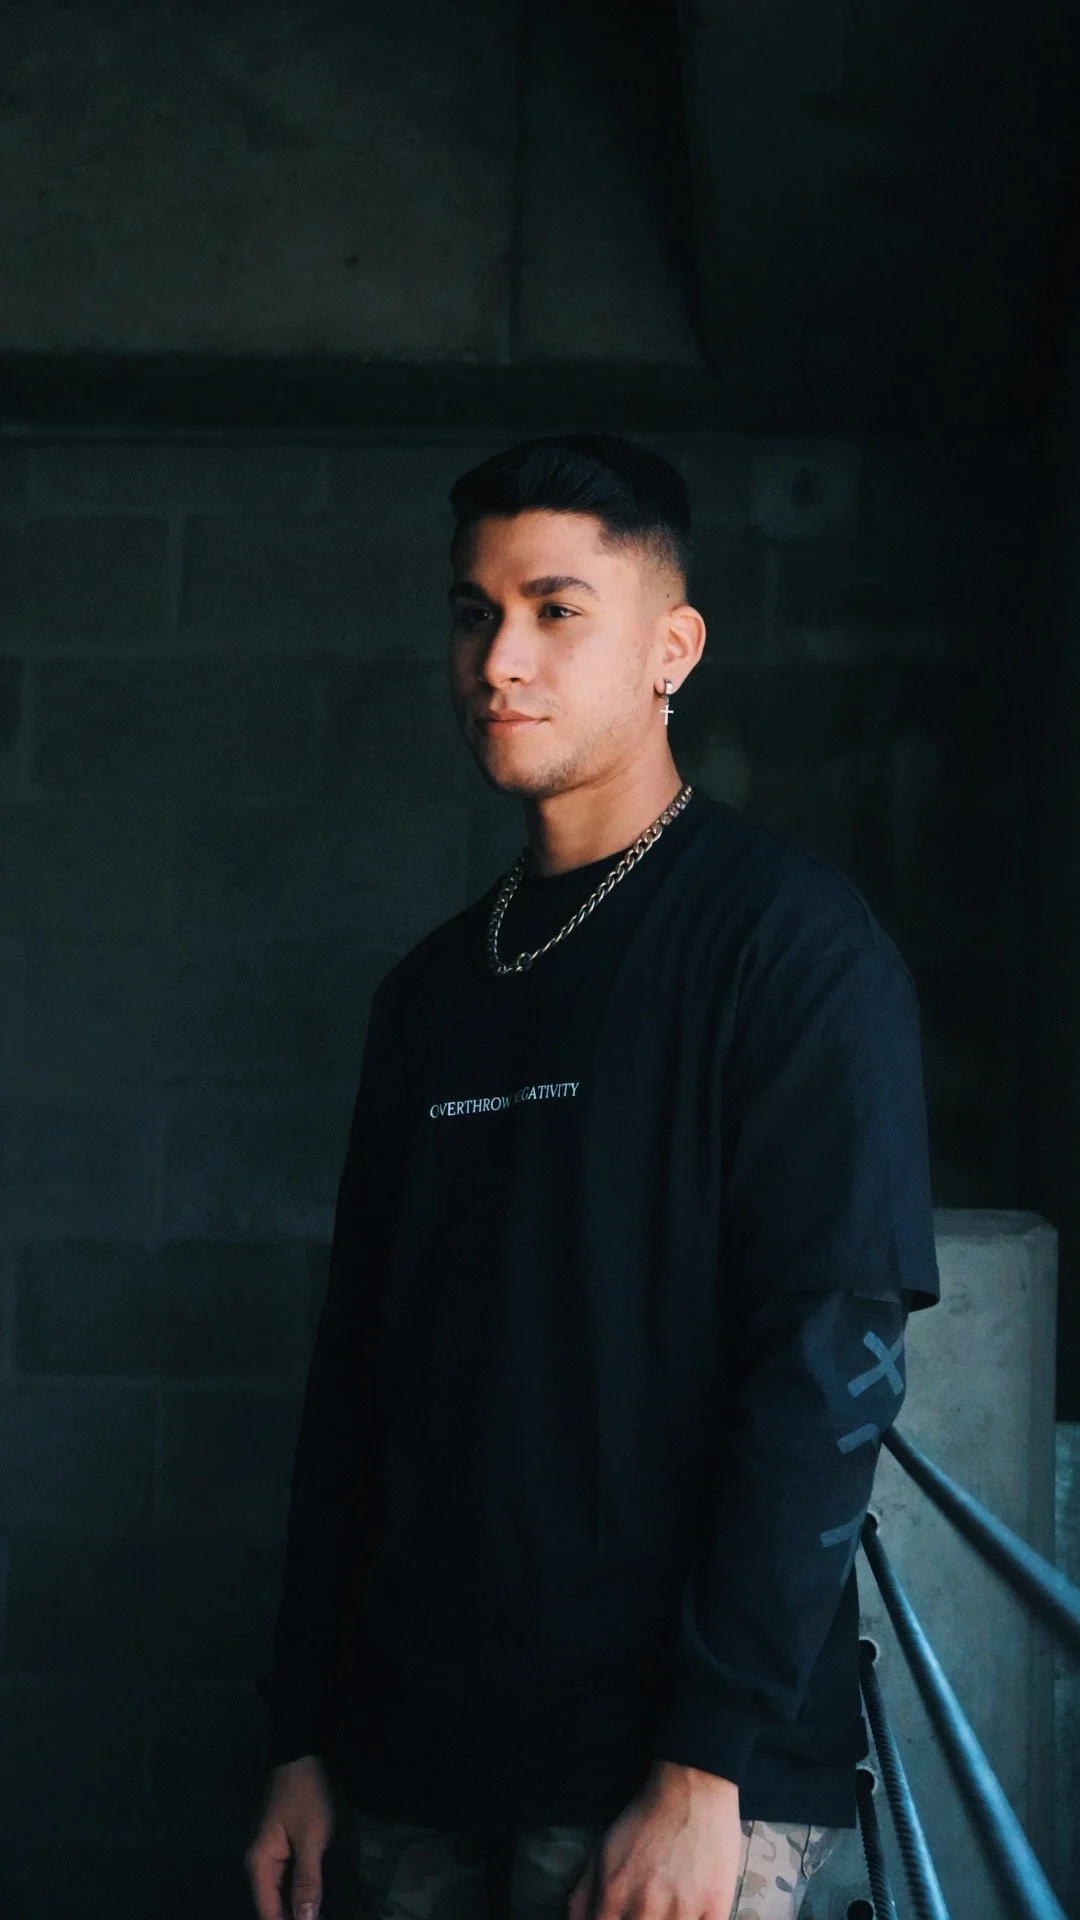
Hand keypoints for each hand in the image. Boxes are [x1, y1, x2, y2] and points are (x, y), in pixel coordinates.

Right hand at [244, 1754, 335, 1919]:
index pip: (268, 1913)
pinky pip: (290, 1880)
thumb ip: (306, 1881)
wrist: (305, 1752)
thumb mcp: (311, 1837)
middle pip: (273, 1906)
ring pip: (282, 1894)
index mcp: (259, 1864)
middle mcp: (260, 1864)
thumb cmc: (307, 1794)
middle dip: (294, 1918)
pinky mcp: (286, 1847)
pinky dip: (301, 1892)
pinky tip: (316, 1902)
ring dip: (298, 1909)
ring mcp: (272, 1855)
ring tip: (320, 1914)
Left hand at [566, 1760, 742, 1919]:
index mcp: (612, 1898)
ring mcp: (681, 1913)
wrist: (691, 1788)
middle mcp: (643, 1910)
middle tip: (645, 1911)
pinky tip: (690, 1913)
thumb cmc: (644, 1820)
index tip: (620, 1919)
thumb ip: (583, 1898)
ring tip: (668, 1906)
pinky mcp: (715, 1909)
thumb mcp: (602, 1851)